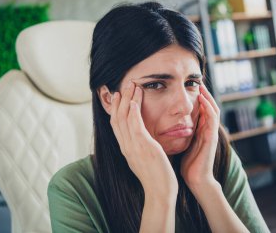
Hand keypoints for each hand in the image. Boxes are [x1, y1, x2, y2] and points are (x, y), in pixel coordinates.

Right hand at [110, 81, 177, 199]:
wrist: (159, 192)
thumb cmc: (155, 176)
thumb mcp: (144, 158)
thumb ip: (140, 146)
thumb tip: (141, 137)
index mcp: (126, 148)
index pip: (116, 124)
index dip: (115, 108)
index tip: (118, 95)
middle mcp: (126, 146)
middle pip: (117, 118)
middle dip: (120, 100)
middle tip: (124, 85)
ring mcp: (133, 147)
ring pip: (124, 118)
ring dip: (127, 100)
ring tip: (132, 85)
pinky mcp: (144, 147)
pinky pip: (135, 127)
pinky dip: (133, 113)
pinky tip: (134, 101)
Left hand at [180, 84, 219, 188]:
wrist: (197, 180)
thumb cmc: (189, 165)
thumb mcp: (183, 145)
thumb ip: (180, 135)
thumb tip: (167, 126)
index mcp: (200, 131)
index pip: (200, 110)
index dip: (196, 99)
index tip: (188, 87)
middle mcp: (207, 130)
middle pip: (208, 106)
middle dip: (204, 94)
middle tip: (197, 81)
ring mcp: (211, 133)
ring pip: (213, 110)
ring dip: (208, 97)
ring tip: (201, 86)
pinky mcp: (212, 138)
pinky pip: (213, 119)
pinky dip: (209, 108)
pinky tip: (203, 99)